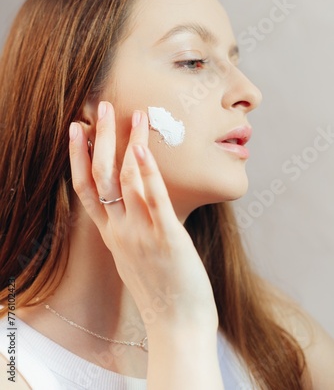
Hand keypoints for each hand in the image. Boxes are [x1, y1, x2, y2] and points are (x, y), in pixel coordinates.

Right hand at [69, 101, 217, 333]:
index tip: (76, 130)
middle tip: (101, 107)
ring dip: (129, 144)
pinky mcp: (166, 238)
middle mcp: (120, 231)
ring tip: (135, 114)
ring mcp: (140, 234)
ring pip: (126, 181)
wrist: (177, 326)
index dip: (77, 157)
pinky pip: (153, 200)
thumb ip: (132, 229)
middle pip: (101, 177)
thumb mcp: (136, 256)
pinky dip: (147, 173)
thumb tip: (138, 204)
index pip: (85, 189)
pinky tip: (143, 149)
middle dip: (100, 139)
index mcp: (112, 234)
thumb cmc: (161, 290)